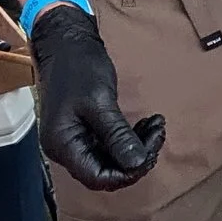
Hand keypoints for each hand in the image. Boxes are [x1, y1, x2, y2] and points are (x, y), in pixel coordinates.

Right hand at [30, 3, 165, 191]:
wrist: (65, 41)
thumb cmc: (78, 67)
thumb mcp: (100, 101)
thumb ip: (117, 135)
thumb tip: (137, 164)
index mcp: (63, 145)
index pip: (97, 178)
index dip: (127, 173)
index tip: (150, 153)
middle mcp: (66, 148)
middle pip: (105, 171)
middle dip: (136, 158)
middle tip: (158, 133)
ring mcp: (75, 139)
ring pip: (111, 159)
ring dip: (137, 147)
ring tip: (156, 125)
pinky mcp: (85, 130)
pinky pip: (110, 145)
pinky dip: (129, 138)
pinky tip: (145, 124)